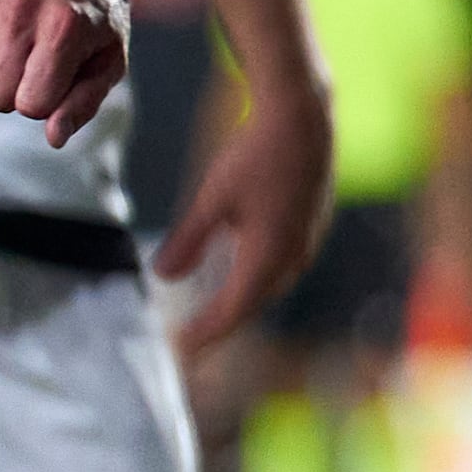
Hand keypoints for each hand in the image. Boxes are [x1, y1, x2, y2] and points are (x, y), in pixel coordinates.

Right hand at [0, 0, 138, 143]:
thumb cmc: (96, 20)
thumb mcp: (109, 62)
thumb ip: (83, 104)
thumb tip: (53, 139)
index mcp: (64, 28)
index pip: (32, 105)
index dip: (45, 103)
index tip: (58, 81)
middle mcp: (20, 8)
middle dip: (16, 95)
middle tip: (36, 67)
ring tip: (16, 55)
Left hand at [153, 84, 337, 363]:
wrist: (304, 119)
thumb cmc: (255, 155)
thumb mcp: (213, 198)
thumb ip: (188, 240)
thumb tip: (161, 277)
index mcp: (268, 257)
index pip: (232, 312)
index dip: (204, 335)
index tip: (179, 352)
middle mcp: (293, 258)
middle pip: (252, 305)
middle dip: (220, 325)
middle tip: (189, 341)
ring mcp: (306, 243)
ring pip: (269, 287)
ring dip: (239, 304)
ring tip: (212, 315)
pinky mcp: (310, 227)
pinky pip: (279, 269)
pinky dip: (255, 282)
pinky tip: (240, 275)